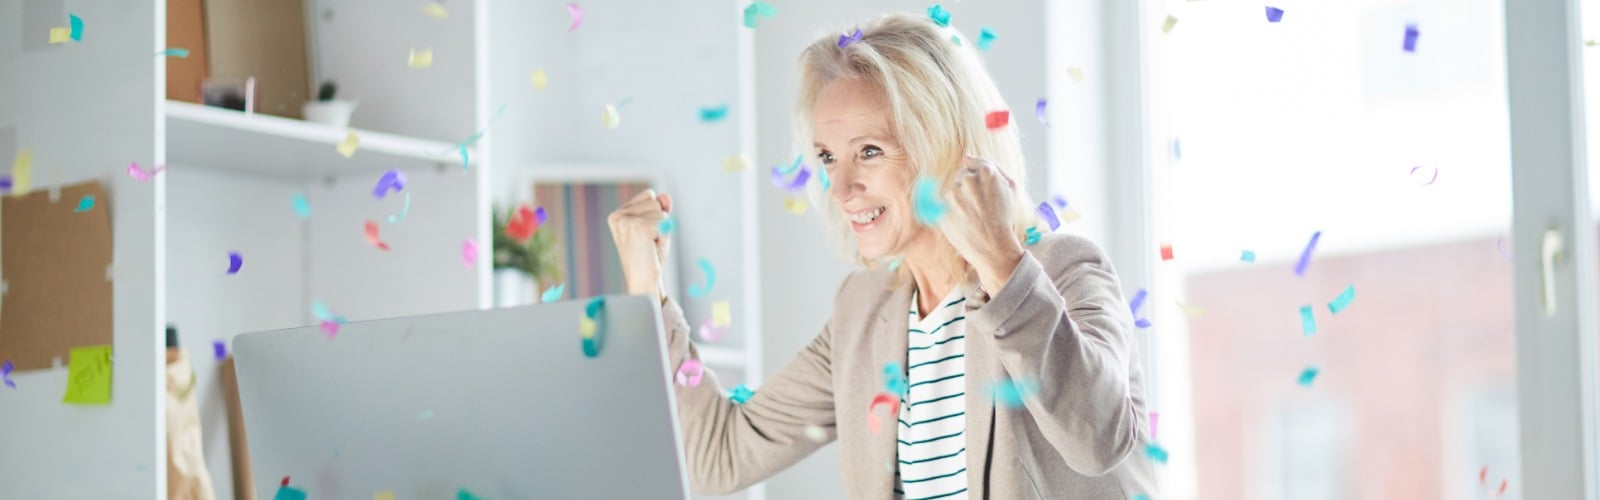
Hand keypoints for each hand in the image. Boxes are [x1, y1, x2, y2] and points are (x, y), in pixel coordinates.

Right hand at [607, 189, 673, 301]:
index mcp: (618, 215)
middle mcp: (618, 215)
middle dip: (660, 222)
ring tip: (650, 245)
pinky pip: (664, 222)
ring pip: (661, 211)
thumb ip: (661, 210)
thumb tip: (665, 196)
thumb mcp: (656, 229)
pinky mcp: (637, 227)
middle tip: (649, 242)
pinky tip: (651, 248)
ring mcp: (626, 221)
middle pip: (655, 200)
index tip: (646, 234)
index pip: (649, 195)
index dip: (655, 215)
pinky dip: (664, 236)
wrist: (644, 282)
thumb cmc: (649, 258)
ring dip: (662, 230)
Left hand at [941, 156, 1024, 293]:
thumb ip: (992, 166)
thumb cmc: (1005, 218)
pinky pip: (942, 204)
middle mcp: (967, 179)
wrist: (994, 249)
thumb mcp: (1011, 188)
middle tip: (980, 208)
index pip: (974, 163)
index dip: (980, 180)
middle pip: (962, 175)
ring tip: (973, 216)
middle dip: (968, 189)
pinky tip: (963, 222)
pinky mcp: (941, 210)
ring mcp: (952, 195)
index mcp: (986, 171)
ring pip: (952, 189)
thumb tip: (966, 156)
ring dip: (959, 200)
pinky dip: (950, 212)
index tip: (984, 194)